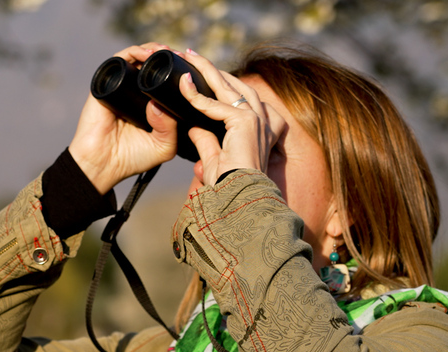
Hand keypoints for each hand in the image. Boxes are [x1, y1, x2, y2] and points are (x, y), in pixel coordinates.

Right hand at [68, 43, 179, 192]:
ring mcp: (121, 87)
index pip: (167, 81)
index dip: (179, 72)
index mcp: (151, 105)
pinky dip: (134, 51)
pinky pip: (120, 60)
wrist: (102, 164)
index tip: (192, 69)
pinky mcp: (105, 83)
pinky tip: (147, 54)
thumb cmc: (131, 158)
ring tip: (166, 51)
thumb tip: (160, 103)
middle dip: (168, 57)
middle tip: (181, 56)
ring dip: (153, 50)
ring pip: (139, 58)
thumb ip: (171, 126)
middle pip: (153, 66)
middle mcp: (136, 93)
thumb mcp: (164, 145)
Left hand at [177, 49, 285, 186]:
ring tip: (189, 56)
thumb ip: (206, 141)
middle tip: (192, 55)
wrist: (240, 198)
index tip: (202, 74)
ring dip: (207, 70)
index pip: (241, 98)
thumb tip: (193, 128)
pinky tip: (184, 86)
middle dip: (213, 69)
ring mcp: (257, 120)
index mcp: (262, 128)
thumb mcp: (214, 159)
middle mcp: (263, 120)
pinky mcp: (245, 123)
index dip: (222, 83)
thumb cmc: (231, 186)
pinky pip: (217, 105)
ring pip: (228, 86)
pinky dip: (198, 97)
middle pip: (236, 85)